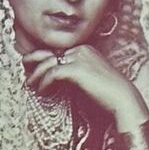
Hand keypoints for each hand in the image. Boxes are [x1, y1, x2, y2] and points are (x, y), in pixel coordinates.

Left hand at [21, 45, 146, 127]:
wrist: (122, 99)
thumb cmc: (106, 94)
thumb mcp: (87, 80)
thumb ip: (72, 75)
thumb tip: (54, 80)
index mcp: (84, 49)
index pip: (57, 52)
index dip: (43, 61)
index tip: (34, 72)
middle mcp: (80, 50)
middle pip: (49, 53)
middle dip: (33, 61)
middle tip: (26, 72)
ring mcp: (78, 58)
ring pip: (48, 63)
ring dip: (36, 75)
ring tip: (30, 85)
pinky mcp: (76, 69)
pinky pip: (52, 73)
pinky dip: (44, 83)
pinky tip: (42, 91)